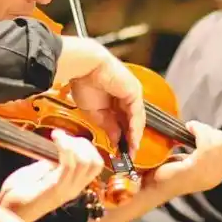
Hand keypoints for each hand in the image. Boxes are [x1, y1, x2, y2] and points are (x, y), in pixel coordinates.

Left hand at [0, 130, 103, 221]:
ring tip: (58, 137)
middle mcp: (74, 188)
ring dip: (73, 143)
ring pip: (85, 163)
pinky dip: (64, 147)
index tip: (69, 138)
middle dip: (83, 144)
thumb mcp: (40, 172)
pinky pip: (68, 166)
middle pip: (96, 163)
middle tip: (65, 138)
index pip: (96, 164)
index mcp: (73, 184)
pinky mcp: (54, 189)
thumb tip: (60, 148)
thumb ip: (52, 162)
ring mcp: (66, 190)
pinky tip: (55, 138)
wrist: (7, 211)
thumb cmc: (20, 191)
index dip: (87, 147)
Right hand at [55, 36, 145, 151]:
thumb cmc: (84, 83)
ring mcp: (132, 93)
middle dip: (131, 139)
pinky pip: (137, 113)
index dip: (123, 137)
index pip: (123, 122)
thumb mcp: (95, 112)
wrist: (83, 67)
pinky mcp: (134, 91)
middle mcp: (126, 97)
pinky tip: (132, 138)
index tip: (122, 151)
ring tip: (132, 150)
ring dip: (134, 136)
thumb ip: (107, 125)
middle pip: (132, 121)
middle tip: (130, 155)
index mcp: (115, 100)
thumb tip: (116, 138)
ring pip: (137, 119)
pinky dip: (135, 127)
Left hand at [148, 121, 221, 198]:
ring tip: (191, 128)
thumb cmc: (167, 172)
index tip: (204, 131)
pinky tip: (189, 128)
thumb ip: (203, 151)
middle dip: (214, 132)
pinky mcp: (194, 170)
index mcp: (216, 176)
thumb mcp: (190, 160)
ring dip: (205, 131)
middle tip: (196, 128)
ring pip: (218, 144)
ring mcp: (205, 176)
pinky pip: (206, 145)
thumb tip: (208, 132)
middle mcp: (215, 178)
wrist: (150, 186)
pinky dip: (199, 132)